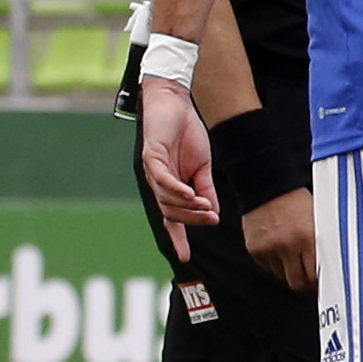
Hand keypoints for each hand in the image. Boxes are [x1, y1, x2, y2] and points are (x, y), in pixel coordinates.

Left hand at [137, 76, 214, 248]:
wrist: (176, 103)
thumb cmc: (187, 133)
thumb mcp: (202, 166)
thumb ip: (204, 189)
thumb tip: (211, 213)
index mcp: (169, 187)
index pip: (171, 218)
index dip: (178, 237)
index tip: (185, 258)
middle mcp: (156, 183)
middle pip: (170, 213)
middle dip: (191, 220)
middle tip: (212, 218)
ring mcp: (152, 171)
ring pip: (166, 200)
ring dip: (187, 207)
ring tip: (206, 206)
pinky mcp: (151, 157)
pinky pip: (162, 181)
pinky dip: (176, 191)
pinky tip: (191, 195)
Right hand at [241, 186, 315, 288]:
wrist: (268, 185)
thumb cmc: (296, 199)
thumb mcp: (318, 218)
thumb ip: (322, 243)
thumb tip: (332, 265)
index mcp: (308, 237)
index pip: (315, 276)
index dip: (320, 282)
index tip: (324, 282)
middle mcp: (287, 245)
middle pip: (297, 283)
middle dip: (305, 283)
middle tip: (310, 278)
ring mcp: (268, 249)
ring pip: (281, 276)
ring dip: (290, 271)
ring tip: (294, 256)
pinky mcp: (254, 250)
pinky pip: (267, 267)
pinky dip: (275, 263)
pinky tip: (279, 248)